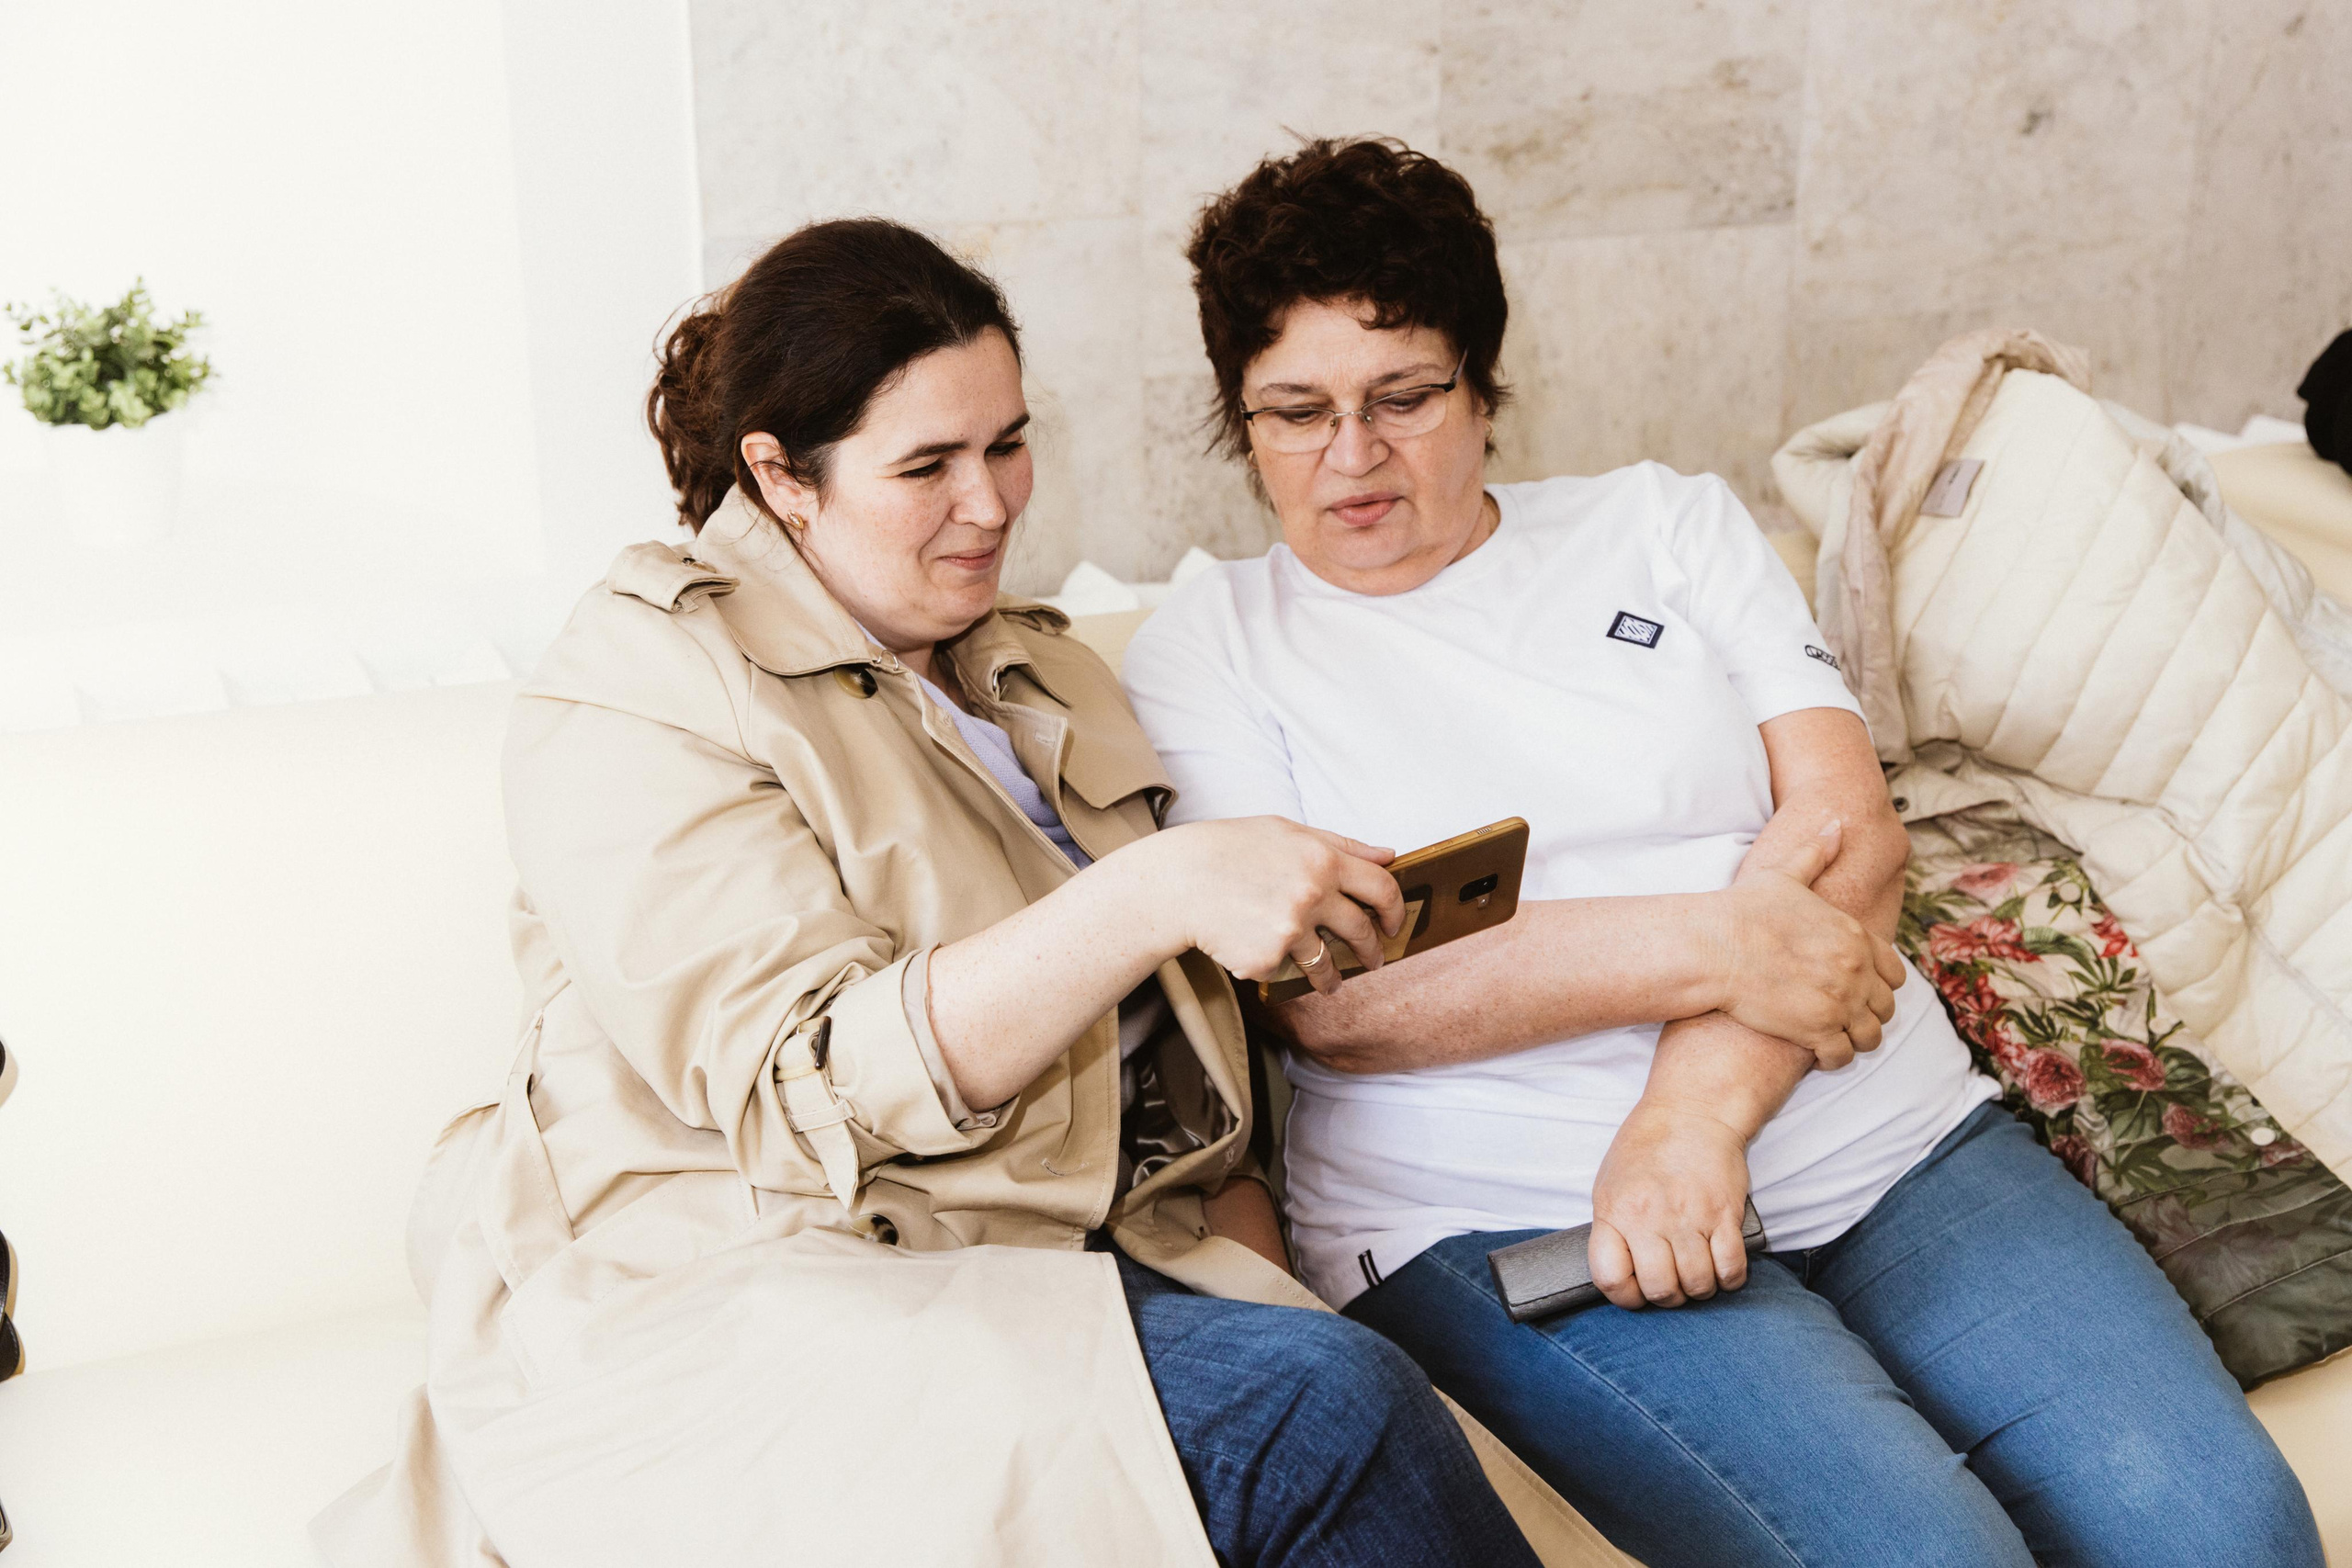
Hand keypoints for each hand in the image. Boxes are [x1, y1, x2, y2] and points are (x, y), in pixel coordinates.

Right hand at [1133, 818, 1405, 996]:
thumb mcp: (1286, 831)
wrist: (1177, 882)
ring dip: (1334, 977)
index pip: (1381, 888)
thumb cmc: (1229, 850)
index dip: (1394, 909)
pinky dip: (1278, 966)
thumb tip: (1388, 855)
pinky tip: (1259, 951)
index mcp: (1322, 860)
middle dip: (1372, 951)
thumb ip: (1341, 844)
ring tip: (1330, 982)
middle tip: (1374, 959)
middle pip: (1360, 931)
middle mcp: (1312, 895)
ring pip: (1328, 964)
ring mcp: (1289, 931)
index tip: (1392, 924)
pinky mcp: (1266, 960)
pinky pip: (1284, 970)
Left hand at [1588, 1101, 1753, 1309]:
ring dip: (1699, 1289)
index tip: (1636, 1292)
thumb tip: (1620, 1274)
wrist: (1691, 1112)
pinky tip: (1721, 1268)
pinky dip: (1728, 1279)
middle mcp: (1650, 1218)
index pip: (1610, 1278)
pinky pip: (1731, 1269)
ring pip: (1698, 1285)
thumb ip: (1612, 1229)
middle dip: (1668, 1297)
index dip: (1624, 1296)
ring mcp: (1690, 1217)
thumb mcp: (1609, 1185)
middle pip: (1660, 1289)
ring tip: (1697, 1273)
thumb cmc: (1646, 1149)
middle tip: (1672, 1284)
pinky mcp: (1725, 1214)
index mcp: (1615, 1212)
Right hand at [1709, 820, 1902, 1068]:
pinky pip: (1842, 1055)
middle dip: (1869, 1015)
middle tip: (1845, 1018)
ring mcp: (1839, 1003)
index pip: (1893, 973)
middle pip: (1884, 1008)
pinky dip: (1835, 1059)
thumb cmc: (1744, 911)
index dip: (1880, 985)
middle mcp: (1856, 971)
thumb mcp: (1785, 875)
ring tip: (1836, 1039)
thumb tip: (1836, 822)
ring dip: (1856, 1040)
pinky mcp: (1816, 1030)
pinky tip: (1819, 1054)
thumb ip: (1816, 852)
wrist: (1714, 947)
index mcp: (1856, 937)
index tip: (1860, 990)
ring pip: (1869, 1036)